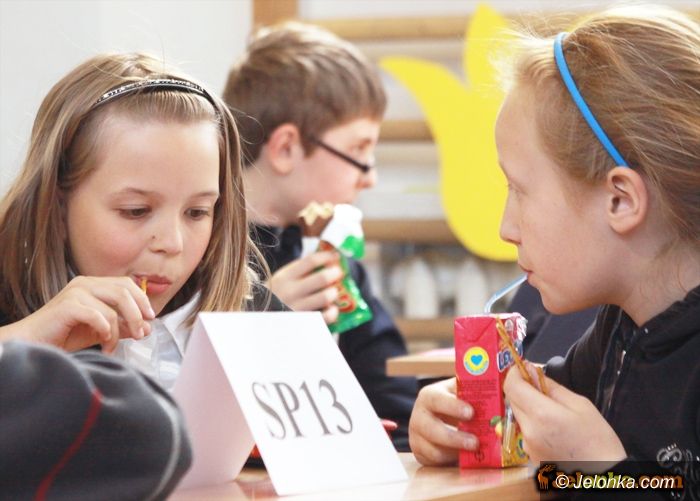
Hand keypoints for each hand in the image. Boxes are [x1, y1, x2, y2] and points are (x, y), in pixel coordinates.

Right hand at [0, 276, 154, 353]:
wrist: (33, 343)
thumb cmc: (65, 335)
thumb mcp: (100, 330)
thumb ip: (122, 326)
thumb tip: (147, 327)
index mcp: (93, 284)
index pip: (126, 284)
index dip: (142, 300)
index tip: (151, 318)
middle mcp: (85, 283)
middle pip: (124, 292)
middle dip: (137, 314)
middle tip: (142, 334)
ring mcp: (75, 292)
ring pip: (113, 307)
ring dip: (119, 330)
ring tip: (113, 347)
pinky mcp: (67, 306)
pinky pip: (99, 316)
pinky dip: (106, 332)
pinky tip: (103, 343)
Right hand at [269, 251, 342, 323]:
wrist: (257, 318)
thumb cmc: (275, 297)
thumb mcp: (280, 280)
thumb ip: (299, 270)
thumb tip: (327, 258)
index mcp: (285, 277)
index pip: (311, 261)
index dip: (327, 257)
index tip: (335, 256)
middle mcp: (291, 291)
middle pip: (322, 277)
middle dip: (336, 273)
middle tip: (339, 273)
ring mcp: (297, 308)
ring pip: (326, 296)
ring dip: (334, 292)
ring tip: (334, 292)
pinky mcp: (303, 323)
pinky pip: (326, 316)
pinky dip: (333, 311)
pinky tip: (331, 308)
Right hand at [409, 378, 477, 465]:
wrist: (440, 416)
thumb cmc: (456, 402)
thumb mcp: (463, 391)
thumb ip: (477, 390)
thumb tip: (503, 389)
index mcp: (429, 397)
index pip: (436, 399)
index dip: (452, 406)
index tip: (471, 413)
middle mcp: (419, 416)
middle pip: (430, 429)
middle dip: (454, 437)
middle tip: (475, 442)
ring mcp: (417, 437)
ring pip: (433, 450)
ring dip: (455, 452)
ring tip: (474, 451)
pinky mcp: (420, 454)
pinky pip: (435, 462)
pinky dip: (451, 460)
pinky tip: (464, 456)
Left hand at [504, 363, 625, 461]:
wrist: (602, 477)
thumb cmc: (598, 441)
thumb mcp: (580, 405)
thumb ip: (552, 387)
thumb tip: (532, 370)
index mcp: (541, 415)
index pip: (512, 386)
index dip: (514, 373)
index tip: (522, 367)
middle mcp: (528, 431)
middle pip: (513, 400)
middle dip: (522, 389)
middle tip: (540, 386)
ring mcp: (526, 446)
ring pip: (519, 416)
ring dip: (528, 407)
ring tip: (552, 410)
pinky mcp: (529, 456)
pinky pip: (525, 431)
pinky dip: (533, 423)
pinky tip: (553, 428)